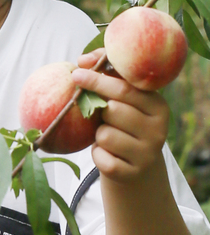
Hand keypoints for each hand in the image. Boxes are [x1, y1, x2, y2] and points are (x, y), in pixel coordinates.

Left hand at [72, 50, 170, 183]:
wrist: (137, 165)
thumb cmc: (123, 120)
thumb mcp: (122, 97)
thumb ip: (105, 73)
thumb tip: (81, 61)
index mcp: (158, 106)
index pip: (124, 89)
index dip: (97, 80)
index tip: (75, 73)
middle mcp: (159, 130)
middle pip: (113, 111)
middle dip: (100, 111)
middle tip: (102, 114)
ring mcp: (148, 154)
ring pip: (105, 135)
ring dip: (99, 134)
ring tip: (110, 135)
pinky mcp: (133, 173)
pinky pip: (102, 158)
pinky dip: (98, 154)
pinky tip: (109, 153)